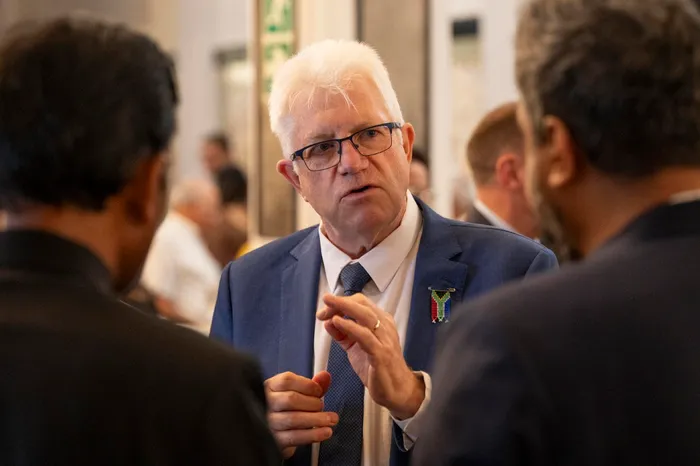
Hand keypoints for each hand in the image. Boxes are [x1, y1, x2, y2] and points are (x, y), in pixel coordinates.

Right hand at [265, 371, 337, 458]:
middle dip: (313, 403)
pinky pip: (294, 437)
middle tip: (322, 407)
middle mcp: (267, 403)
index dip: (307, 385)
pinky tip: (324, 432)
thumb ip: (313, 385)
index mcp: (271, 386)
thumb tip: (325, 376)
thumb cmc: (290, 409)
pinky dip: (313, 435)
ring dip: (316, 419)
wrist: (279, 433)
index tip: (319, 391)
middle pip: (291, 399)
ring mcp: (268, 422)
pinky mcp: (274, 440)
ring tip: (330, 420)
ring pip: (293, 419)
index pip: (287, 380)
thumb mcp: (300, 393)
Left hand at [317, 294, 425, 419]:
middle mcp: (384, 327)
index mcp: (381, 323)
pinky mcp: (381, 354)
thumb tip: (328, 321)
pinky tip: (337, 322)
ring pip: (365, 316)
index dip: (342, 302)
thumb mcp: (356, 348)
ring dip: (345, 308)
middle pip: (363, 305)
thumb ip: (343, 334)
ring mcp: (384, 340)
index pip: (361, 303)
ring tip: (328, 306)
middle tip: (325, 300)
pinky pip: (365, 336)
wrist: (397, 391)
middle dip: (341, 301)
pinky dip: (350, 327)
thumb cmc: (377, 368)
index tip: (326, 308)